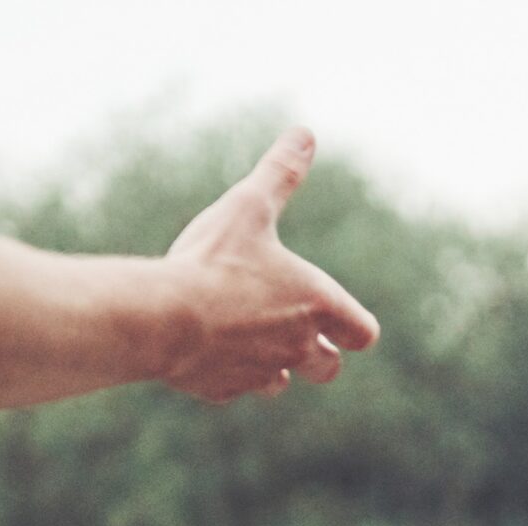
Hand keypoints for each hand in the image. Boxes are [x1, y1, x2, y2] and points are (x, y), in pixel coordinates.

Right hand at [159, 129, 379, 402]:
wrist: (164, 317)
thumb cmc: (212, 260)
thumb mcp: (248, 206)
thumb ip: (280, 173)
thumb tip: (305, 134)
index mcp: (316, 305)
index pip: (363, 333)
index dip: (353, 326)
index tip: (337, 316)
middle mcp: (297, 347)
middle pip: (328, 367)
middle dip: (318, 354)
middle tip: (292, 328)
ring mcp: (260, 373)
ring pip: (281, 382)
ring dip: (273, 366)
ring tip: (246, 338)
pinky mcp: (223, 390)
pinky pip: (235, 389)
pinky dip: (227, 375)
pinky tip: (207, 352)